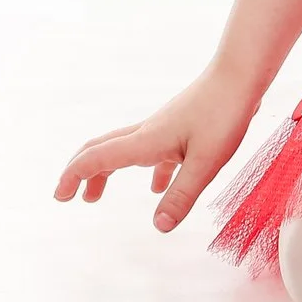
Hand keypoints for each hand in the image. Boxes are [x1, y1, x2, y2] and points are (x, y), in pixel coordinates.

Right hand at [52, 64, 261, 233]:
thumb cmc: (225, 114)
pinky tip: (158, 186)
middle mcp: (148, 132)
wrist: (241, 75)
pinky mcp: (180, 126)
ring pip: (123, 150)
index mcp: (146, 141)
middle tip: (68, 195)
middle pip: (101, 150)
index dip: (74, 177)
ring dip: (105, 172)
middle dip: (80, 173)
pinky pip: (152, 151)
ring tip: (96, 194)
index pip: (97, 158)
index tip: (60, 197)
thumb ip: (182, 194)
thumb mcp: (206, 162)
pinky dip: (145, 170)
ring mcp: (163, 127)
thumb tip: (158, 227)